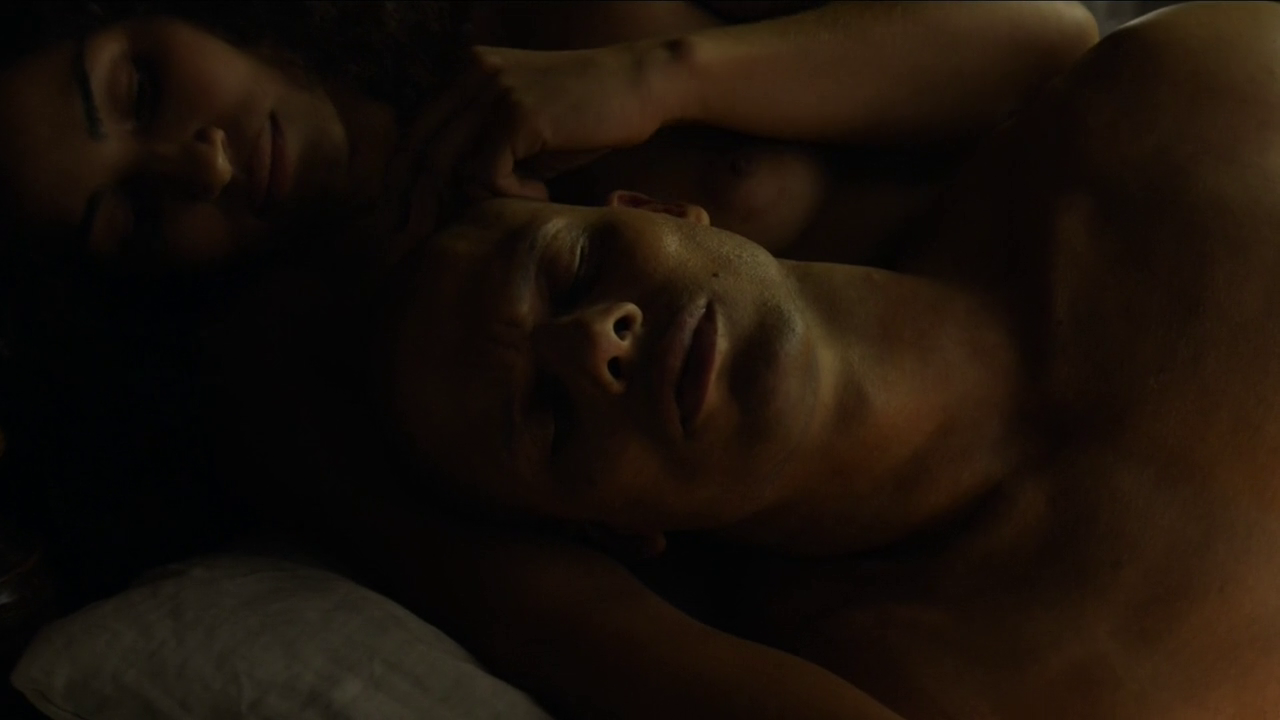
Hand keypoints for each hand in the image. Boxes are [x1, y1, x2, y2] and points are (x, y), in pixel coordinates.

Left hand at [392, 43, 675, 206]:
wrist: (643, 85)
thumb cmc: (589, 117)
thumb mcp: (525, 128)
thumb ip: (484, 148)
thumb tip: (442, 200)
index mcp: (468, 72)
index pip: (415, 132)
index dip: (402, 182)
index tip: (402, 224)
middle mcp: (472, 74)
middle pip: (418, 150)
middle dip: (415, 204)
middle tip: (422, 242)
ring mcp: (493, 91)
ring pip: (446, 166)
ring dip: (480, 200)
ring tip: (528, 199)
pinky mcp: (517, 114)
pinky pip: (486, 174)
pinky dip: (513, 194)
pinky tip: (547, 191)